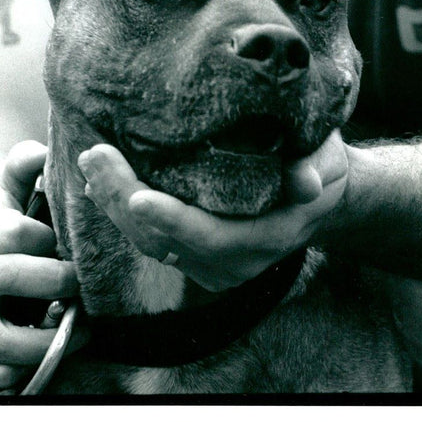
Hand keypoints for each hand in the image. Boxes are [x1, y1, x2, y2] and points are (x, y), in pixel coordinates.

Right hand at [0, 140, 82, 390]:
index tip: (72, 243)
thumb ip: (27, 161)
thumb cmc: (3, 209)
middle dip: (55, 282)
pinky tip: (43, 361)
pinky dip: (10, 376)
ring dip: (43, 340)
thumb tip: (44, 153)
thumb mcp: (11, 181)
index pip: (14, 232)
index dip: (48, 238)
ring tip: (81, 329)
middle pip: (8, 278)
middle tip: (85, 283)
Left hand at [78, 130, 348, 292]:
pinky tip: (103, 184)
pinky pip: (153, 242)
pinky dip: (124, 213)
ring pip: (152, 244)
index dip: (172, 219)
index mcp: (266, 238)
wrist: (322, 195)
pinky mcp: (197, 257)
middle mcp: (235, 262)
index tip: (136, 195)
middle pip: (167, 241)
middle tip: (96, 157)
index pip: (210, 236)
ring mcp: (212, 265)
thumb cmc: (322, 165)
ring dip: (116, 204)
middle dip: (124, 200)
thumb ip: (316, 167)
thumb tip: (305, 182)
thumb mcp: (328, 159)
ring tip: (93, 163)